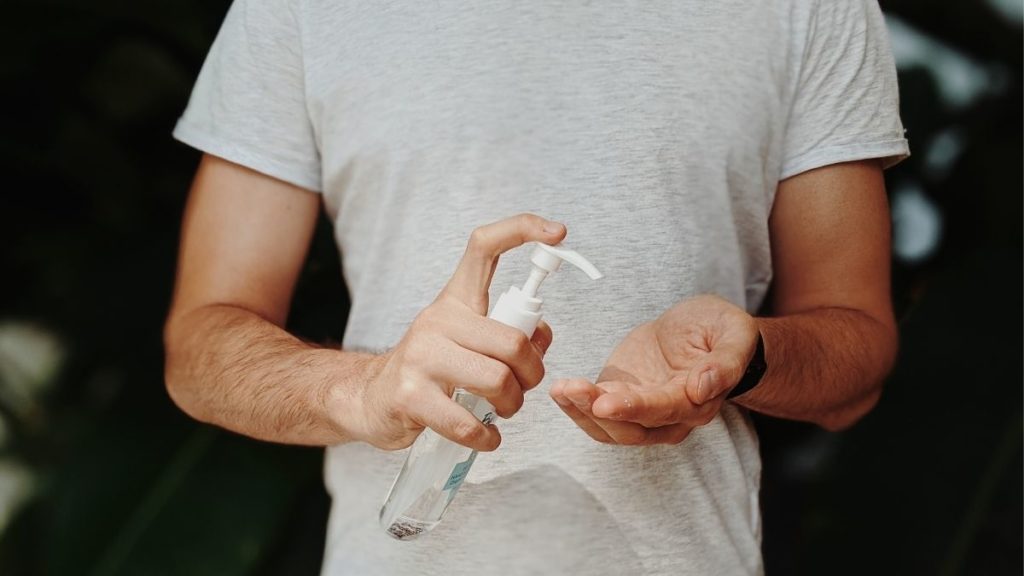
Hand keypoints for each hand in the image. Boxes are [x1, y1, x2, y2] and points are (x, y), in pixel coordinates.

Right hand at [337, 214, 566, 451]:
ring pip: (497, 380)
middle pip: (512, 341)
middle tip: (522, 388)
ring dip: (512, 406)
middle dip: (532, 374)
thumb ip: (507, 332)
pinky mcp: (411, 395)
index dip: (523, 230)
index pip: (485, 247)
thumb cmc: (429, 368)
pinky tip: (486, 436)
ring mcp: (421, 357)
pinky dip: (487, 437)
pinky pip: (468, 422)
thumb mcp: (465, 339)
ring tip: (501, 411)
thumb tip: (542, 334)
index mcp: (455, 300)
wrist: (368, 397)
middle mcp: (437, 320)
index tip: (558, 233)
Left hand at [550, 294, 757, 444]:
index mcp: (699, 401)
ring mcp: (643, 413)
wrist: (700, 331)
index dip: (634, 408)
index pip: (664, 410)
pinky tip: (560, 390)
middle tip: (571, 389)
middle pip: (631, 426)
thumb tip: (704, 388)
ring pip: (609, 427)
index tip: (605, 402)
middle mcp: (670, 418)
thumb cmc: (720, 331)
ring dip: (581, 411)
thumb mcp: (734, 332)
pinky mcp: (621, 402)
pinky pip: (596, 415)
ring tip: (562, 388)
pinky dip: (576, 406)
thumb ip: (725, 362)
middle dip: (597, 410)